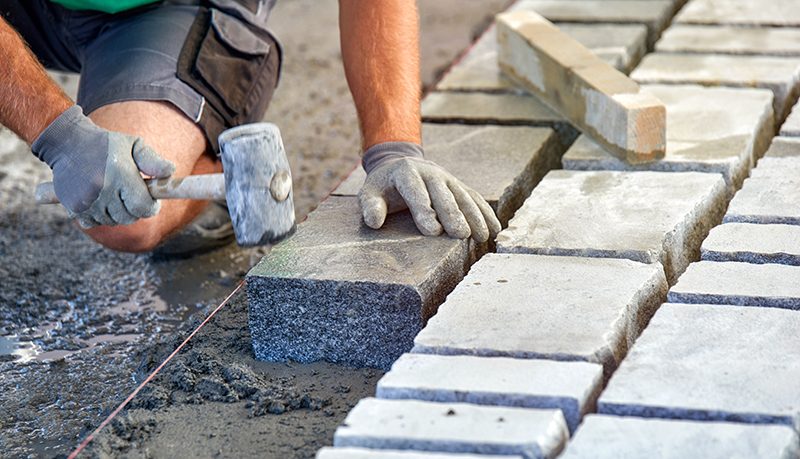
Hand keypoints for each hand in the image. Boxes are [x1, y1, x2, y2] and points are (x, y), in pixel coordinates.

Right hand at [31, 106, 174, 227]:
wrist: (67, 143)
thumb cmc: (106, 144)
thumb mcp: (133, 145)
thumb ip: (153, 160)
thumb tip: (171, 172)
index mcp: (121, 175)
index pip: (143, 207)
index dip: (151, 207)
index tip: (151, 200)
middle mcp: (103, 190)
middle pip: (129, 218)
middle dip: (135, 209)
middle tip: (131, 195)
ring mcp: (87, 201)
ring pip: (112, 222)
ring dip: (117, 213)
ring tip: (114, 194)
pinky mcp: (74, 208)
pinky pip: (94, 224)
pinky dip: (99, 217)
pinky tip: (99, 200)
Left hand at [358, 142, 500, 242]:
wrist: (399, 163)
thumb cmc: (383, 186)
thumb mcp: (369, 192)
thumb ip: (370, 206)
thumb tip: (374, 222)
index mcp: (406, 172)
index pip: (416, 193)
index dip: (425, 211)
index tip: (433, 231)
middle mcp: (431, 173)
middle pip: (443, 195)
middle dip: (453, 215)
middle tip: (461, 235)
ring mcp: (447, 178)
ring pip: (463, 196)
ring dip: (474, 216)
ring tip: (482, 236)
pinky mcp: (458, 185)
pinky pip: (474, 198)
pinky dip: (485, 213)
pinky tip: (494, 229)